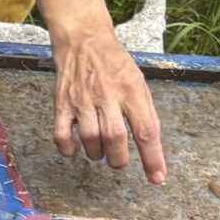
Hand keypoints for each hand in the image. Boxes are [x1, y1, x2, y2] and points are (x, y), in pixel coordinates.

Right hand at [50, 25, 165, 183]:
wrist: (83, 41)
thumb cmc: (114, 64)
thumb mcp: (138, 81)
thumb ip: (144, 110)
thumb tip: (150, 143)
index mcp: (131, 89)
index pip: (146, 130)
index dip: (152, 158)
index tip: (157, 178)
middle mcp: (107, 95)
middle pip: (116, 137)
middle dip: (119, 159)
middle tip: (119, 161)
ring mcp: (82, 100)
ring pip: (90, 139)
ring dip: (97, 154)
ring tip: (100, 152)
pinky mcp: (62, 104)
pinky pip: (62, 135)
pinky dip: (69, 149)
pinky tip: (75, 150)